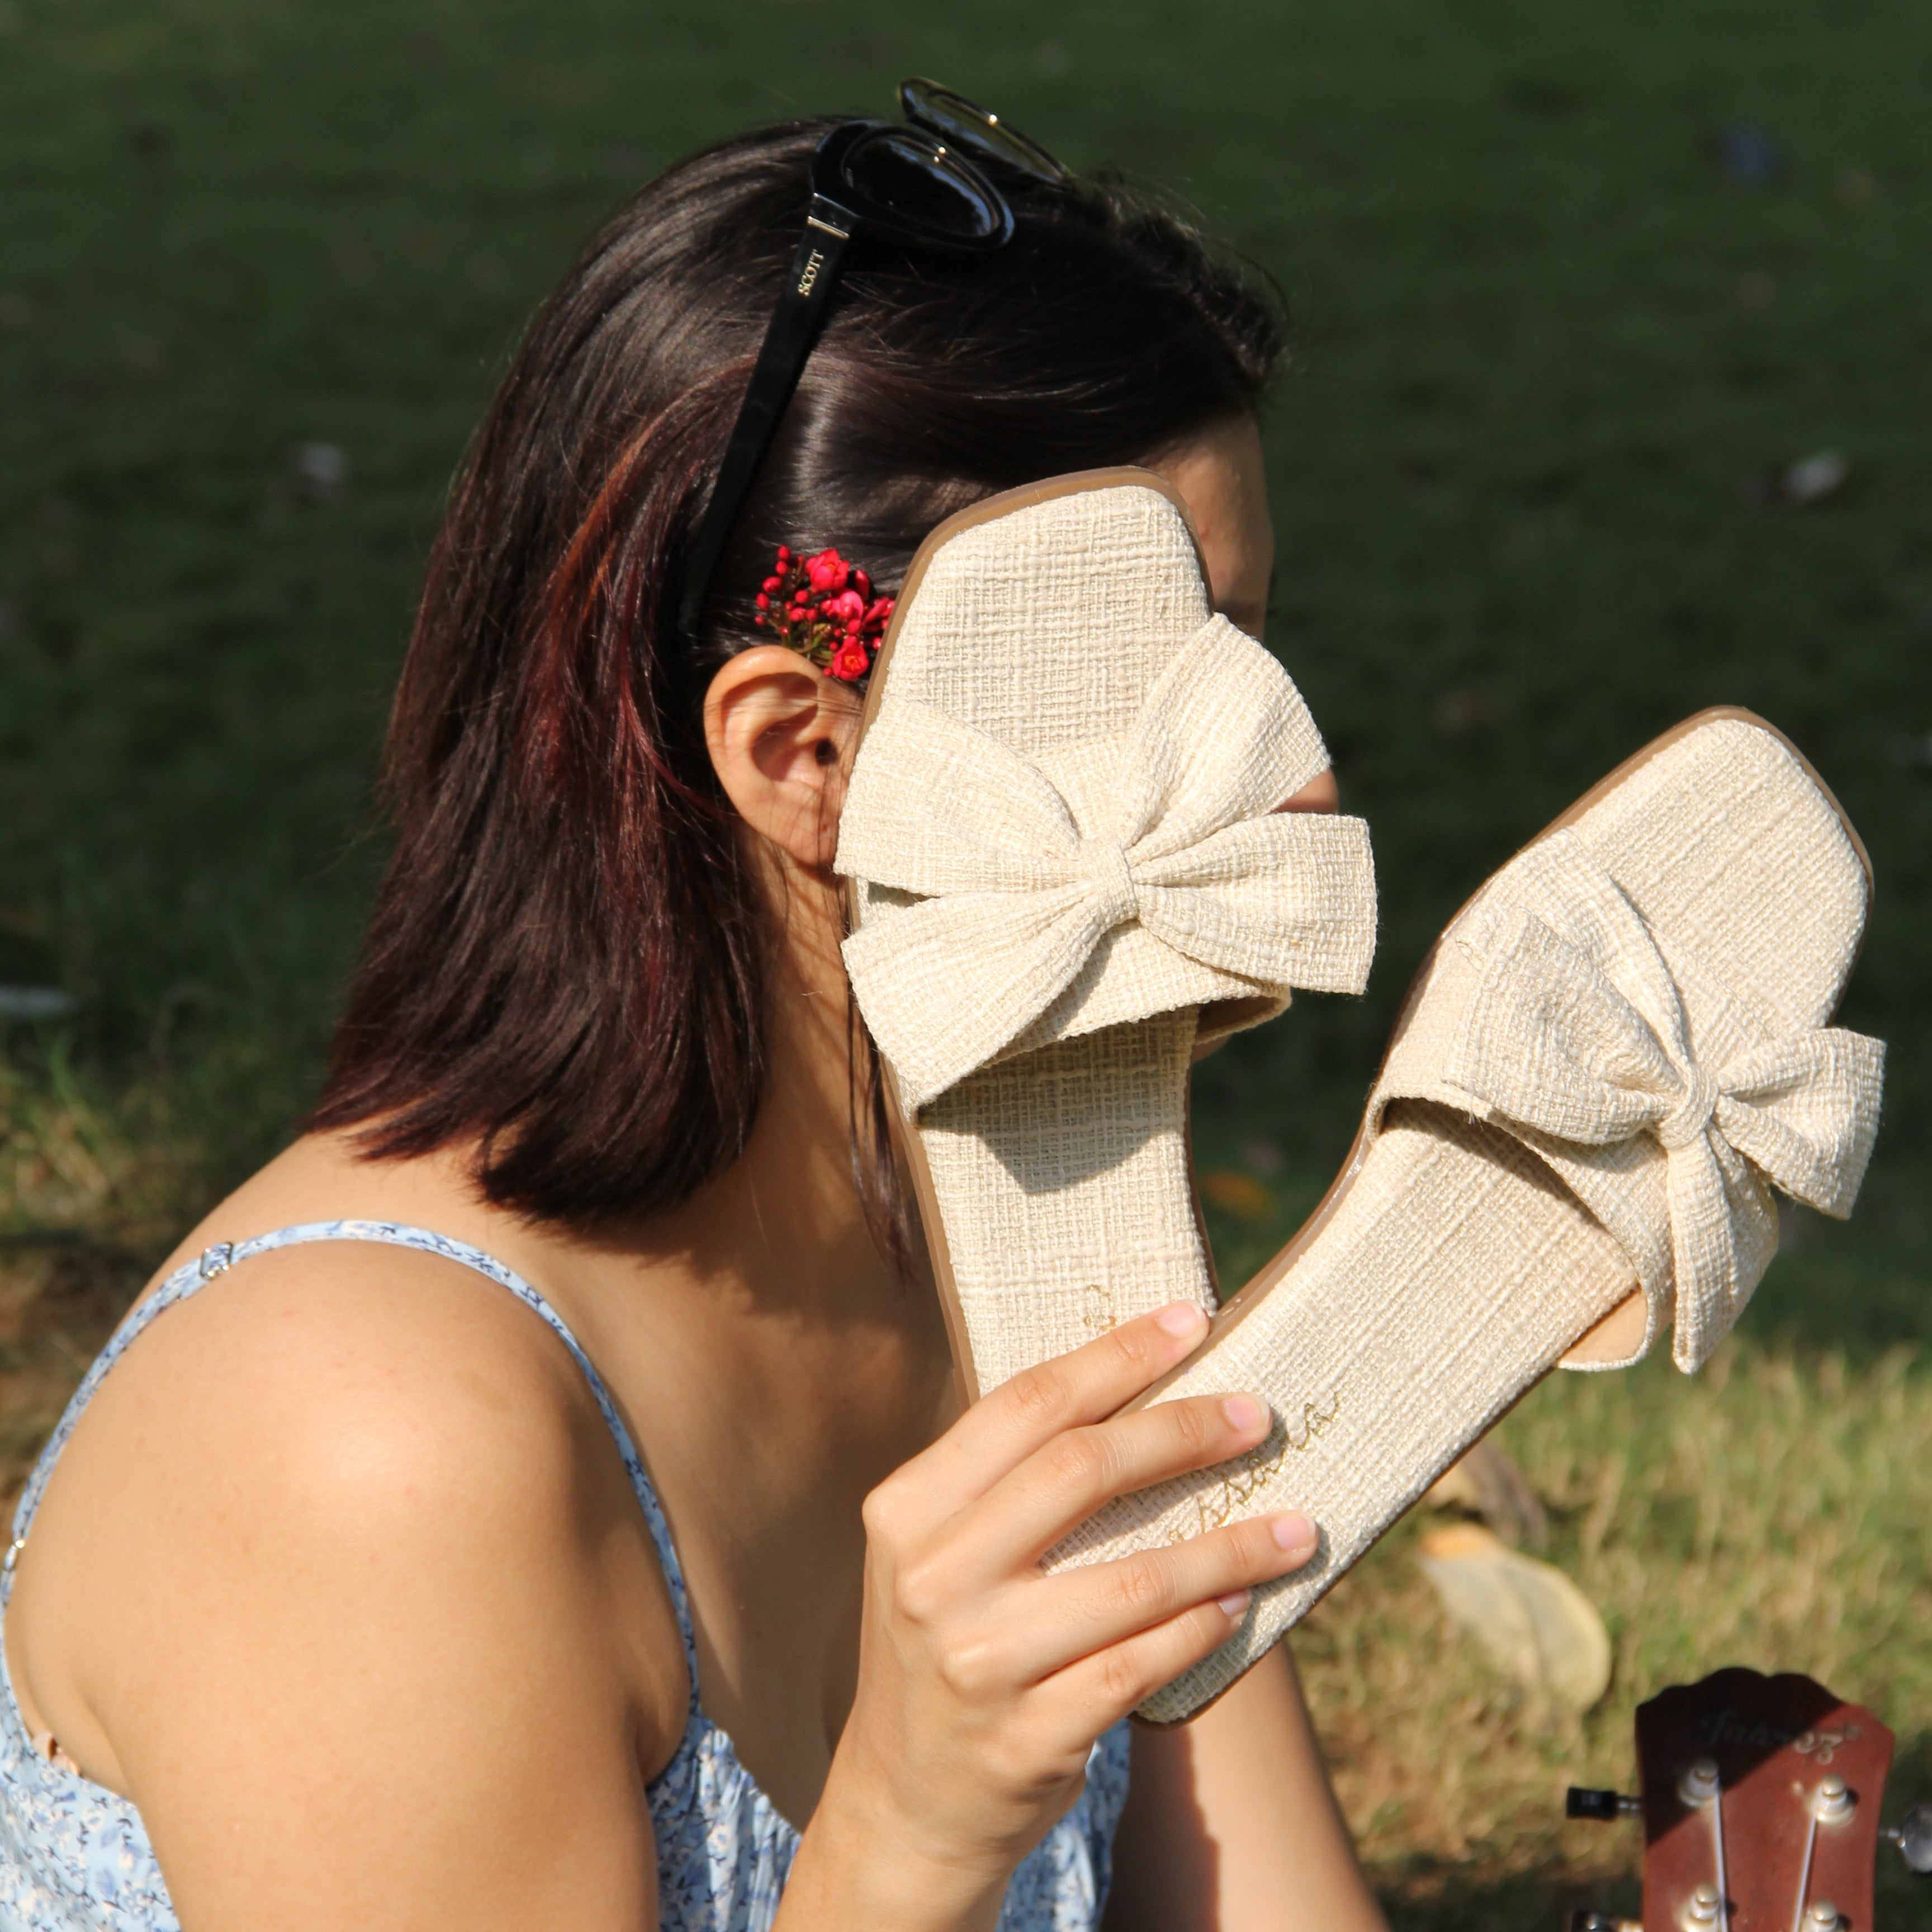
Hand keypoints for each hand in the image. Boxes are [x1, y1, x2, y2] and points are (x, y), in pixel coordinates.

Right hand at [779, 1302, 1318, 1931]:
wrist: (906, 1801)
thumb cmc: (953, 1641)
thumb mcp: (943, 1550)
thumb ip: (1011, 1478)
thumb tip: (1141, 1382)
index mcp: (908, 1509)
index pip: (1025, 1404)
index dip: (1114, 1356)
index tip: (1189, 1321)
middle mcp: (932, 1577)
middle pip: (1079, 1470)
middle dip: (1182, 1431)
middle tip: (1256, 1413)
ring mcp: (978, 1662)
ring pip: (1132, 1578)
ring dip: (1229, 1547)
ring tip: (1296, 1526)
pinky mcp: (1027, 1737)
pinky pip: (1142, 1665)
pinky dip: (1202, 1627)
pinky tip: (1242, 1604)